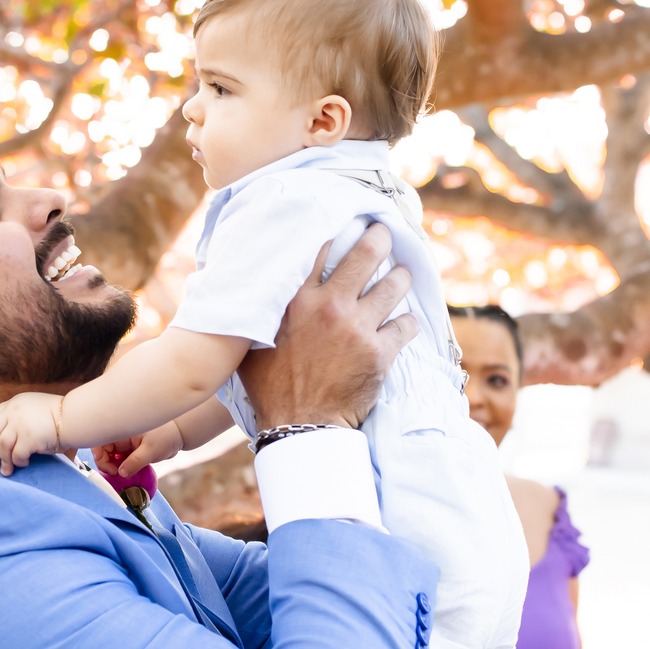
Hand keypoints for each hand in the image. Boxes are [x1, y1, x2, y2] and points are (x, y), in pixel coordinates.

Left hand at [0, 392, 62, 475]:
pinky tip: (26, 462)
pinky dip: (19, 462)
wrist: (74, 417)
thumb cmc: (59, 415)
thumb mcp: (34, 407)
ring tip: (9, 468)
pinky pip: (16, 455)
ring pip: (2, 446)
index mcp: (14, 403)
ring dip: (4, 460)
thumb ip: (19, 416)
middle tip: (2, 458)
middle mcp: (13, 412)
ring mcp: (19, 425)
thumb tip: (9, 436)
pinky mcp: (28, 438)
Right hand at [94, 422, 183, 477]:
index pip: (100, 440)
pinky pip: (119, 459)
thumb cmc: (166, 437)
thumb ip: (135, 462)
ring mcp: (124, 443)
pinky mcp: (129, 450)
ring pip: (110, 456)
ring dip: (113, 466)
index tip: (112, 470)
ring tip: (122, 475)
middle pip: (102, 449)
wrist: (179, 436)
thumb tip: (120, 473)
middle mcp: (120, 435)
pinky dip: (120, 467)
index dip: (99, 456)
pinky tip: (127, 473)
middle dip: (105, 463)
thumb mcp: (151, 450)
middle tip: (117, 474)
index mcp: (122, 429)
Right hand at [238, 223, 417, 431]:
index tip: (348, 223)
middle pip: (366, 254)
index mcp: (295, 299)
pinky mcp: (380, 352)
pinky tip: (405, 323)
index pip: (321, 249)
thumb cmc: (270, 387)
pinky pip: (406, 325)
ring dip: (401, 277)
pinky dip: (408, 322)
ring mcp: (357, 327)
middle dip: (380, 238)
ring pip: (393, 285)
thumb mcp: (251, 342)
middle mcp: (328, 306)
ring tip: (402, 275)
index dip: (339, 231)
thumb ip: (256, 313)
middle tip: (386, 233)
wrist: (299, 425)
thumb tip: (241, 295)